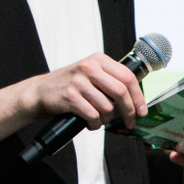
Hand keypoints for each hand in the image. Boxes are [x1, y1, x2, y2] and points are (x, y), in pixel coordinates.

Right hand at [24, 53, 146, 131]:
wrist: (41, 91)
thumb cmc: (69, 84)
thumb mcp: (89, 72)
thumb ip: (109, 78)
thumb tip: (135, 98)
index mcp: (98, 59)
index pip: (127, 76)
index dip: (138, 96)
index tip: (142, 110)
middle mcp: (89, 67)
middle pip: (120, 92)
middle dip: (129, 111)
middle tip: (130, 122)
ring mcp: (78, 81)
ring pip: (107, 107)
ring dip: (107, 119)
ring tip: (101, 120)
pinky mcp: (70, 96)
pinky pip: (93, 115)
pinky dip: (95, 124)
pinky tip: (91, 123)